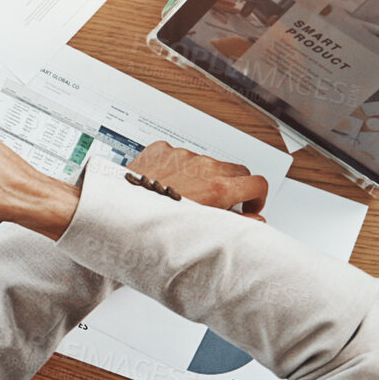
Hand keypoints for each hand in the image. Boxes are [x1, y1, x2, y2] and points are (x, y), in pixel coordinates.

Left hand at [125, 141, 268, 220]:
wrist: (120, 214)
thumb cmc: (157, 226)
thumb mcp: (204, 230)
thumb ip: (237, 224)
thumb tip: (256, 222)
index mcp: (218, 187)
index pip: (257, 183)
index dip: (258, 196)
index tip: (250, 205)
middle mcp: (203, 167)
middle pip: (236, 170)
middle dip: (235, 186)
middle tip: (222, 202)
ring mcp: (182, 155)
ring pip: (207, 162)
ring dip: (205, 176)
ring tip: (187, 195)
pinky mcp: (161, 149)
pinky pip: (179, 154)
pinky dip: (179, 167)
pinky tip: (166, 183)